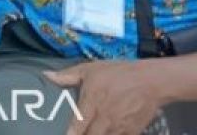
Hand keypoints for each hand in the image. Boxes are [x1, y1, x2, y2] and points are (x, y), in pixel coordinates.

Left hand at [45, 60, 162, 134]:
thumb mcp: (90, 69)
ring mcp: (119, 127)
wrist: (151, 81)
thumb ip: (67, 75)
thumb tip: (46, 75)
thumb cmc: (117, 73)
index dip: (71, 133)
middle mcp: (104, 118)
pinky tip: (106, 133)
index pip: (77, 124)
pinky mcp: (132, 132)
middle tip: (77, 133)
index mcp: (92, 102)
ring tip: (92, 132)